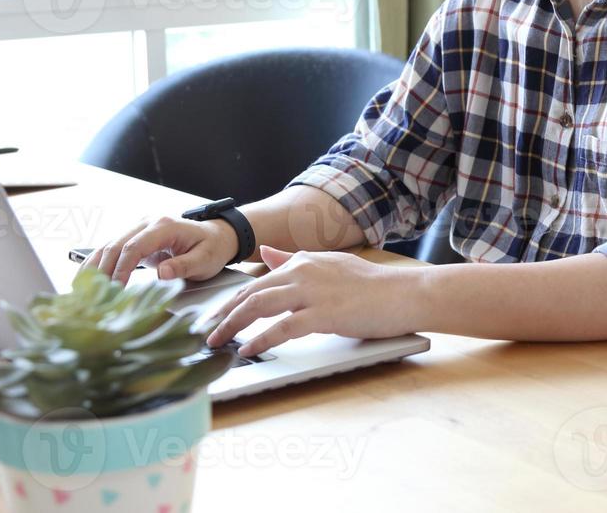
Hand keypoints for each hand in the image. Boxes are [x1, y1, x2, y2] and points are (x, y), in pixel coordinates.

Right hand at [87, 215, 238, 285]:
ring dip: (94, 267)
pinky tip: (86, 279)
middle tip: (93, 295)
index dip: (122, 268)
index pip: (134, 246)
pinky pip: (113, 250)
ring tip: (80, 289)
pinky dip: (98, 264)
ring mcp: (140, 229)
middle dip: (103, 270)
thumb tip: (161, 274)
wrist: (218, 236)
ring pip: (109, 246)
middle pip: (116, 245)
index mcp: (164, 226)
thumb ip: (183, 266)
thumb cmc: (212, 247)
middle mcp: (147, 223)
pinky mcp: (136, 239)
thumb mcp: (204, 260)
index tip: (115, 289)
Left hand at [202, 245, 425, 356]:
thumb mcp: (328, 265)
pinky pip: (282, 328)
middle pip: (250, 292)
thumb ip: (294, 261)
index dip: (232, 300)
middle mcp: (301, 271)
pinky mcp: (323, 314)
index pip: (257, 281)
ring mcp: (311, 292)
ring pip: (259, 306)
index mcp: (301, 261)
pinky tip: (247, 350)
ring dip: (233, 325)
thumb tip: (267, 255)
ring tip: (216, 341)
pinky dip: (261, 339)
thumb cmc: (369, 285)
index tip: (215, 316)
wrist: (402, 293)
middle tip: (205, 331)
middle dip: (223, 313)